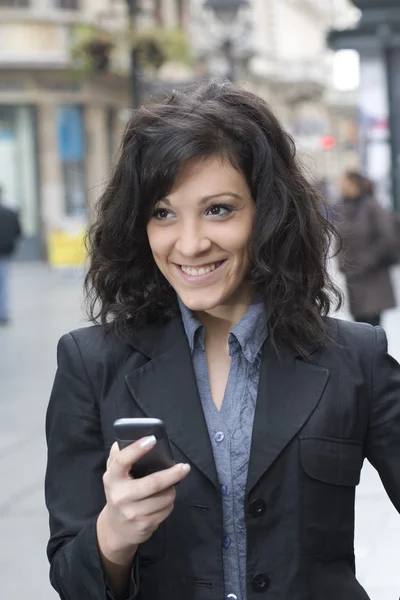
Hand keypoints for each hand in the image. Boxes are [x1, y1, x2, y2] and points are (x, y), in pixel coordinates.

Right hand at [99, 436, 190, 553]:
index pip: (122, 461)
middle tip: (185, 467)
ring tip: (169, 487)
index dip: (137, 449)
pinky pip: (166, 510)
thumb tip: (127, 438)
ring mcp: (132, 513)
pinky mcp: (144, 525)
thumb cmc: (119, 492)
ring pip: (164, 497)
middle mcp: (120, 496)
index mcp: (112, 478)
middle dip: (173, 474)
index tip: (152, 439)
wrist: (116, 528)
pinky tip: (163, 501)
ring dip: (171, 490)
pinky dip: (169, 503)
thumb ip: (118, 456)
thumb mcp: (114, 474)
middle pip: (153, 483)